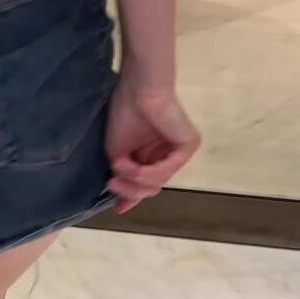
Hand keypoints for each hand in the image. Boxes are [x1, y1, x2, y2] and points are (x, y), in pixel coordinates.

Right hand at [105, 77, 200, 213]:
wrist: (136, 90)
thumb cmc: (124, 114)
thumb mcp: (118, 154)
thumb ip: (122, 177)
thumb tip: (121, 204)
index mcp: (154, 155)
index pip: (146, 183)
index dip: (132, 197)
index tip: (118, 209)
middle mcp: (169, 155)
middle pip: (152, 187)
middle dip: (130, 189)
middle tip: (111, 183)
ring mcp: (180, 151)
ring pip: (158, 182)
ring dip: (134, 178)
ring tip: (118, 166)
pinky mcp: (188, 146)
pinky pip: (167, 169)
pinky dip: (147, 171)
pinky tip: (132, 166)